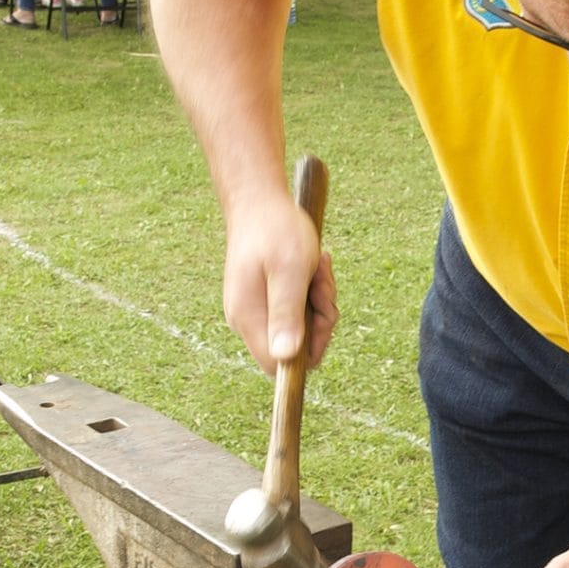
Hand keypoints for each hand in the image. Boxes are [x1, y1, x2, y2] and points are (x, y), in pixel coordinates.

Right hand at [223, 196, 338, 372]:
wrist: (259, 201)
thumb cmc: (276, 231)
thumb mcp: (289, 270)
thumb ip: (287, 313)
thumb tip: (285, 358)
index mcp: (249, 318)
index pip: (278, 365)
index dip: (307, 350)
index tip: (321, 315)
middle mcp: (247, 321)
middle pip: (293, 348)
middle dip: (318, 319)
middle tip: (321, 283)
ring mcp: (256, 311)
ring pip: (300, 328)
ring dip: (319, 301)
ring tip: (318, 268)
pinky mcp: (265, 300)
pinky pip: (297, 310)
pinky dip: (312, 292)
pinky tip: (314, 267)